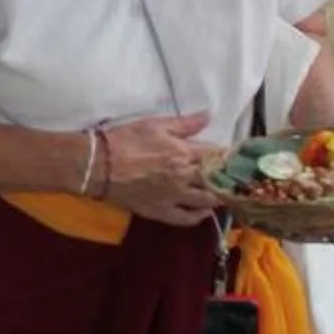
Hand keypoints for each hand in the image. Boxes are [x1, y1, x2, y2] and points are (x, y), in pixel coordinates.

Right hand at [99, 112, 223, 227]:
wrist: (98, 165)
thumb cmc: (125, 140)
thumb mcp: (155, 124)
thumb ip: (185, 123)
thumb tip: (209, 115)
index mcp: (184, 153)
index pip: (217, 155)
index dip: (228, 155)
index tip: (235, 156)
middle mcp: (184, 177)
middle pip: (216, 180)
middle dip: (226, 178)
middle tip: (232, 176)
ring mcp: (174, 197)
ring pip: (206, 201)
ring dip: (218, 197)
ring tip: (221, 192)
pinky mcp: (161, 212)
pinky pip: (186, 219)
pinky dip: (198, 216)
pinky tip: (203, 212)